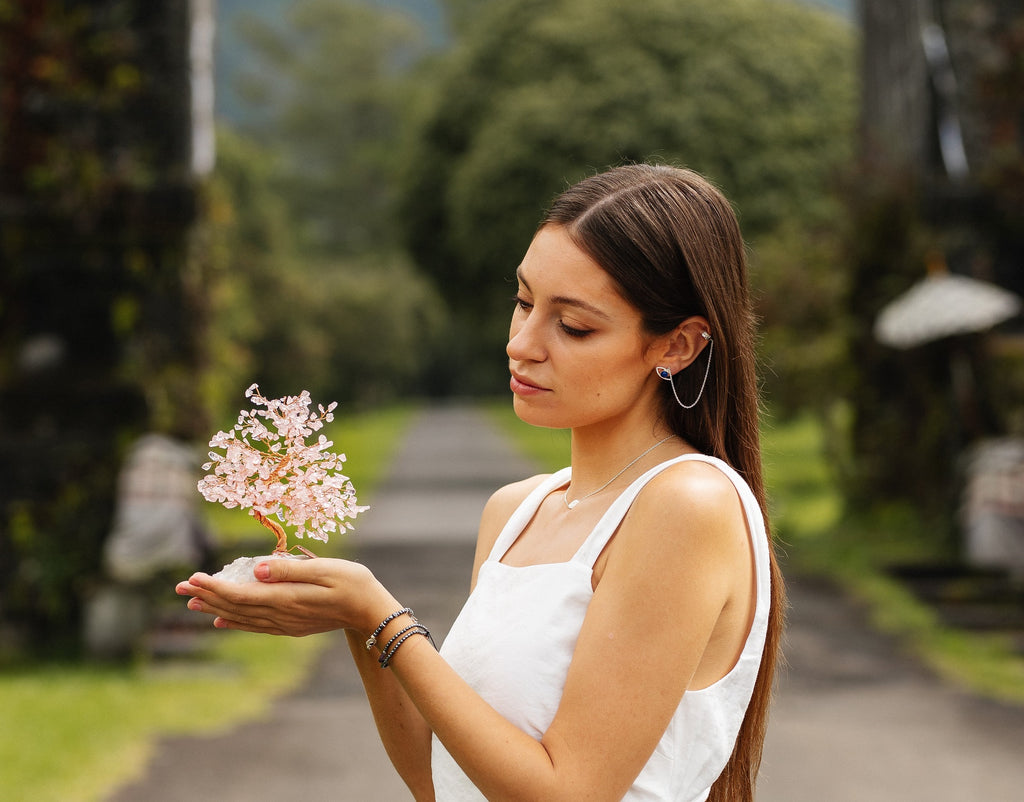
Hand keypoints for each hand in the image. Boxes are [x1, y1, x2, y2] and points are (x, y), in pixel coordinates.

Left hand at [175, 557, 396, 636]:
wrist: (371, 611)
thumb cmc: (353, 583)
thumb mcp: (325, 568)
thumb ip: (290, 569)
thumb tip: (257, 568)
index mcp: (286, 598)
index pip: (241, 594)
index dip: (214, 587)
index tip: (192, 578)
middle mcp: (281, 615)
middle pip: (235, 607)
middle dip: (207, 596)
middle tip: (180, 587)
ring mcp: (285, 623)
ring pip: (241, 617)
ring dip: (215, 609)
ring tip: (193, 602)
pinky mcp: (291, 625)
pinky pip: (254, 625)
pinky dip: (234, 622)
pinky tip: (222, 621)